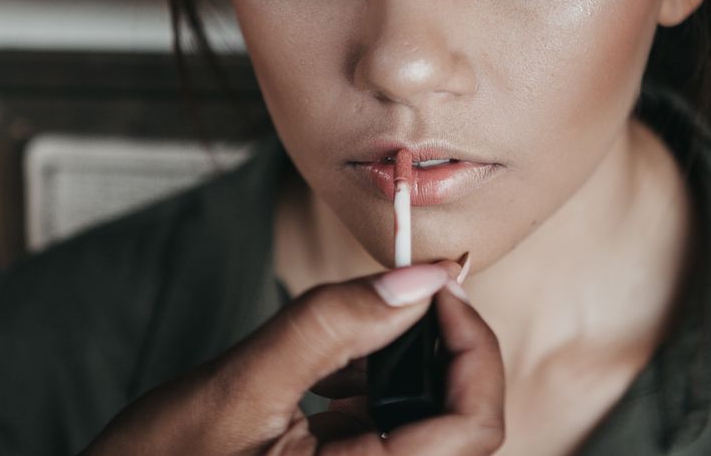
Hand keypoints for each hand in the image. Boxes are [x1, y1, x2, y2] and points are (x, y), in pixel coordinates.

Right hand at [83, 263, 504, 454]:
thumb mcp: (235, 391)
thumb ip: (327, 328)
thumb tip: (415, 279)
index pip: (474, 427)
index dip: (472, 348)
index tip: (439, 287)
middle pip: (458, 421)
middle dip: (438, 348)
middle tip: (405, 292)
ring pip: (422, 422)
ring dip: (402, 365)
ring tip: (358, 326)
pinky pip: (379, 432)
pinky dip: (368, 388)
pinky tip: (327, 368)